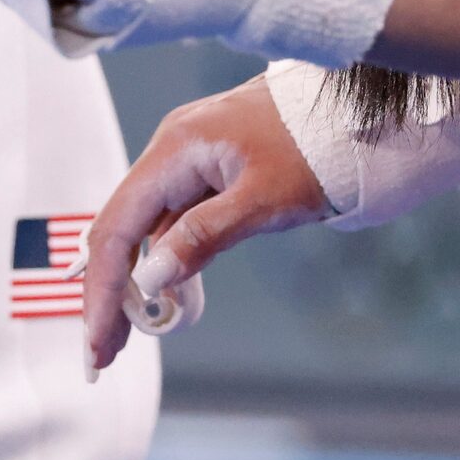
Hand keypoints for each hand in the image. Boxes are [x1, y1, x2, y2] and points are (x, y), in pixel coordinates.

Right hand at [80, 76, 333, 371]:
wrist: (359, 108)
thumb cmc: (317, 147)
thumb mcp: (265, 199)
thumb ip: (205, 236)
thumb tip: (151, 278)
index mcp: (175, 148)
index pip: (117, 227)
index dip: (102, 289)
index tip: (100, 342)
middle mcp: (172, 148)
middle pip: (121, 227)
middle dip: (109, 291)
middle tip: (106, 351)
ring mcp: (190, 157)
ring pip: (147, 226)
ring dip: (137, 279)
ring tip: (132, 333)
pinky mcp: (211, 167)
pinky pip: (175, 218)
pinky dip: (168, 258)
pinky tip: (170, 296)